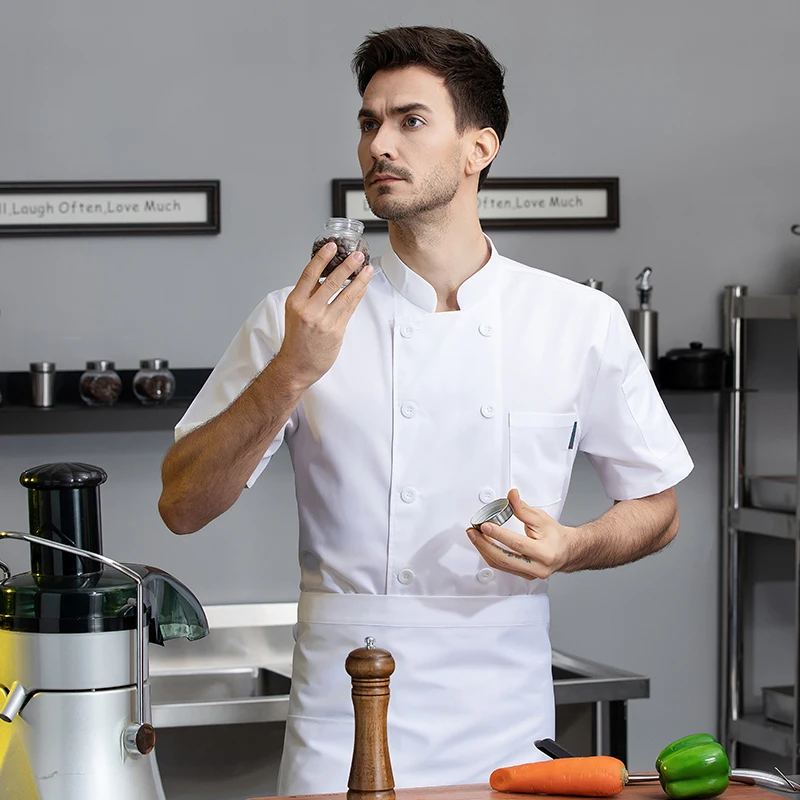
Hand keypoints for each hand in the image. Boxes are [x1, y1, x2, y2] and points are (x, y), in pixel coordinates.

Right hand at [276, 243, 373, 388]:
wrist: (297, 365)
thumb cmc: (297, 339)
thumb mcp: (295, 312)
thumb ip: (309, 294)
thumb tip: (326, 275)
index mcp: (295, 302)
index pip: (309, 274)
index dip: (321, 258)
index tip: (331, 246)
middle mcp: (308, 310)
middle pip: (331, 281)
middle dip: (347, 266)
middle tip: (357, 255)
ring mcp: (323, 321)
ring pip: (345, 295)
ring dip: (359, 280)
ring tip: (368, 269)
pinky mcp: (336, 331)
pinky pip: (350, 309)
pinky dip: (358, 295)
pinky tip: (364, 287)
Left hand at [466, 488, 572, 579]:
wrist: (566, 551)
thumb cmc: (555, 536)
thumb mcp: (541, 518)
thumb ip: (523, 508)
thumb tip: (511, 496)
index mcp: (545, 553)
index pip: (517, 544)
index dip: (499, 534)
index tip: (485, 525)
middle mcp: (538, 567)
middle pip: (504, 558)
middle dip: (484, 544)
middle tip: (473, 531)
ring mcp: (529, 574)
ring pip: (500, 564)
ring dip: (484, 549)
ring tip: (474, 536)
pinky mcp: (523, 575)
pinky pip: (502, 567)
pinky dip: (490, 555)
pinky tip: (483, 544)